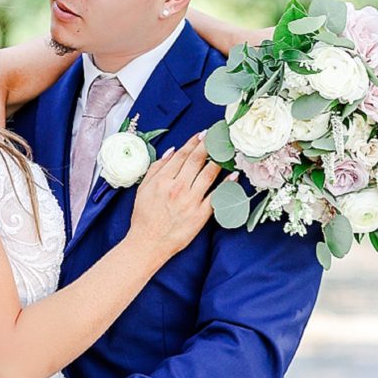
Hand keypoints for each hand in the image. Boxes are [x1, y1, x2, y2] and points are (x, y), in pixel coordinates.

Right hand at [130, 133, 224, 259]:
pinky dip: (226, 185)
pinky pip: (216, 196)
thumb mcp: (143, 188)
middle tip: (218, 135)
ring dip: (219, 160)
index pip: (181, 155)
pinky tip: (234, 175)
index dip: (193, 142)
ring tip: (228, 150)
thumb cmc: (144, 217)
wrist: (148, 243)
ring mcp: (190, 201)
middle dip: (208, 145)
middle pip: (196, 161)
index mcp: (163, 180)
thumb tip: (172, 151)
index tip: (202, 134)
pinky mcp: (200, 215)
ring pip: (208, 174)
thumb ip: (156, 168)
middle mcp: (178, 187)